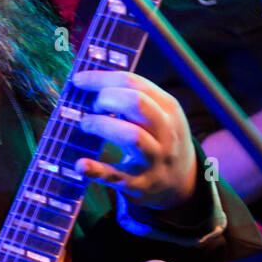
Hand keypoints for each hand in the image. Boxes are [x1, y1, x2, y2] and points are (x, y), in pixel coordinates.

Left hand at [72, 70, 196, 210]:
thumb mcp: (159, 115)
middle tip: (93, 106)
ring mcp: (155, 158)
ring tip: (86, 125)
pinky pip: (118, 175)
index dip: (101, 79)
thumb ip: (132, 99)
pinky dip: (97, 169)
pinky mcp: (141, 182)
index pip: (133, 82)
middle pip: (136, 103)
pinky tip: (80, 164)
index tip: (79, 81)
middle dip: (106, 98)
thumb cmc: (159, 139)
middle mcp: (165, 131)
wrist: (182, 181)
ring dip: (102, 125)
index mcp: (167, 107)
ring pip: (132, 136)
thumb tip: (89, 85)